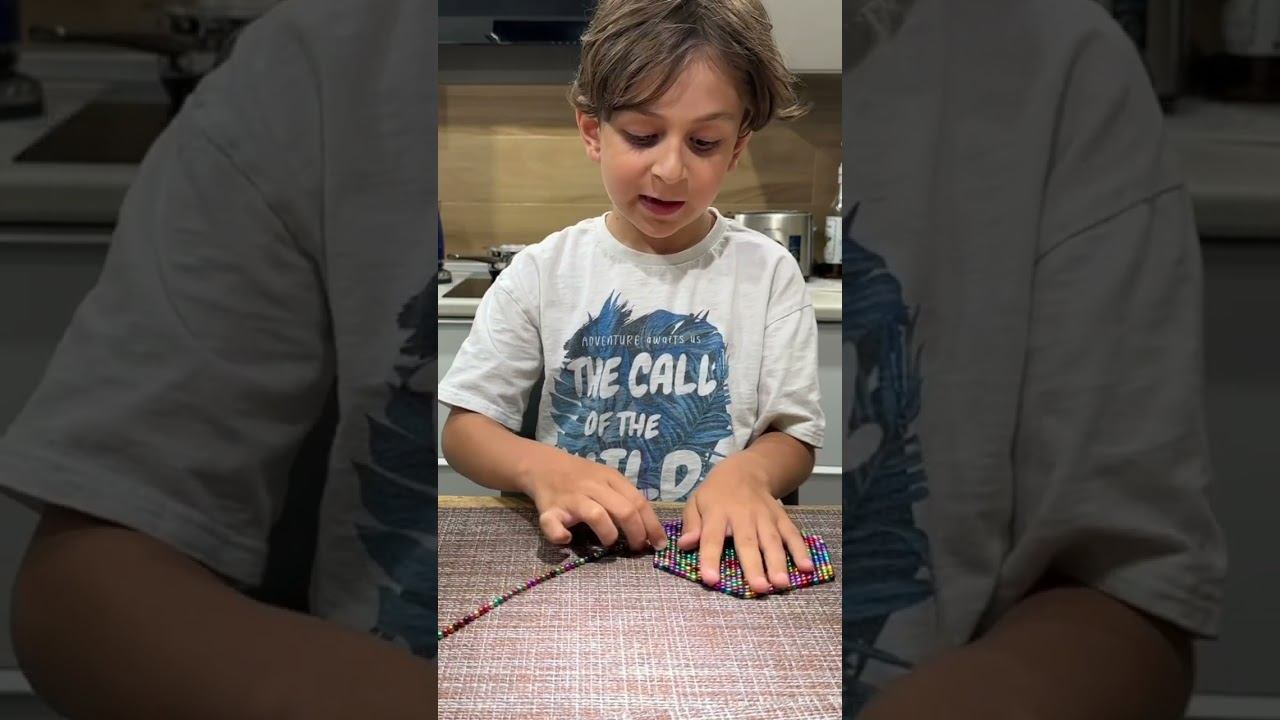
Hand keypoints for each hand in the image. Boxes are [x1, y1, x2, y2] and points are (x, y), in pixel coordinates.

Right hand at [523, 451, 668, 551]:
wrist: (544, 465)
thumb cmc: (582, 476)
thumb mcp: (607, 479)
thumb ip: (624, 498)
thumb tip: (649, 529)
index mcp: (611, 478)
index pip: (639, 502)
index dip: (652, 525)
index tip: (659, 544)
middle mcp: (593, 486)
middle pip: (623, 510)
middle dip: (636, 534)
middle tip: (637, 548)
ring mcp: (571, 498)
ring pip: (596, 515)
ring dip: (608, 534)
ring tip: (609, 543)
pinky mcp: (549, 510)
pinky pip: (553, 525)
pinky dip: (561, 536)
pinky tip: (567, 539)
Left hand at [677, 461, 814, 593]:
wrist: (744, 470)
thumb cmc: (715, 494)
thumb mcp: (696, 502)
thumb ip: (691, 524)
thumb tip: (684, 545)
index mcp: (717, 513)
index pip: (712, 537)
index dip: (710, 558)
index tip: (710, 579)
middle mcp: (743, 515)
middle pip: (747, 542)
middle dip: (753, 566)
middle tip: (759, 588)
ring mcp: (765, 516)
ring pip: (772, 540)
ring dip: (778, 562)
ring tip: (781, 584)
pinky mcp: (781, 517)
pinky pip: (792, 534)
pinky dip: (800, 550)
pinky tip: (806, 567)